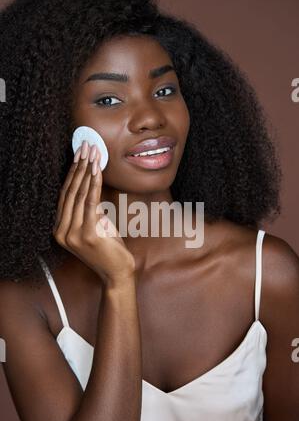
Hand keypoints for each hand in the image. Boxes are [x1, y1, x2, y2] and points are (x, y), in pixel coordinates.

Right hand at [52, 141, 134, 282]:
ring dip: (86, 170)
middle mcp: (62, 231)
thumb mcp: (94, 227)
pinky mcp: (87, 233)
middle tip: (85, 146)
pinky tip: (96, 169)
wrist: (117, 274)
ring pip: (79, 194)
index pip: (64, 195)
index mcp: (59, 230)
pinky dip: (94, 183)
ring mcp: (72, 234)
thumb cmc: (108, 249)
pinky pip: (90, 202)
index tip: (78, 153)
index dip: (71, 172)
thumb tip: (90, 185)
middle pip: (70, 191)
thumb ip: (87, 210)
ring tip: (92, 152)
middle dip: (78, 166)